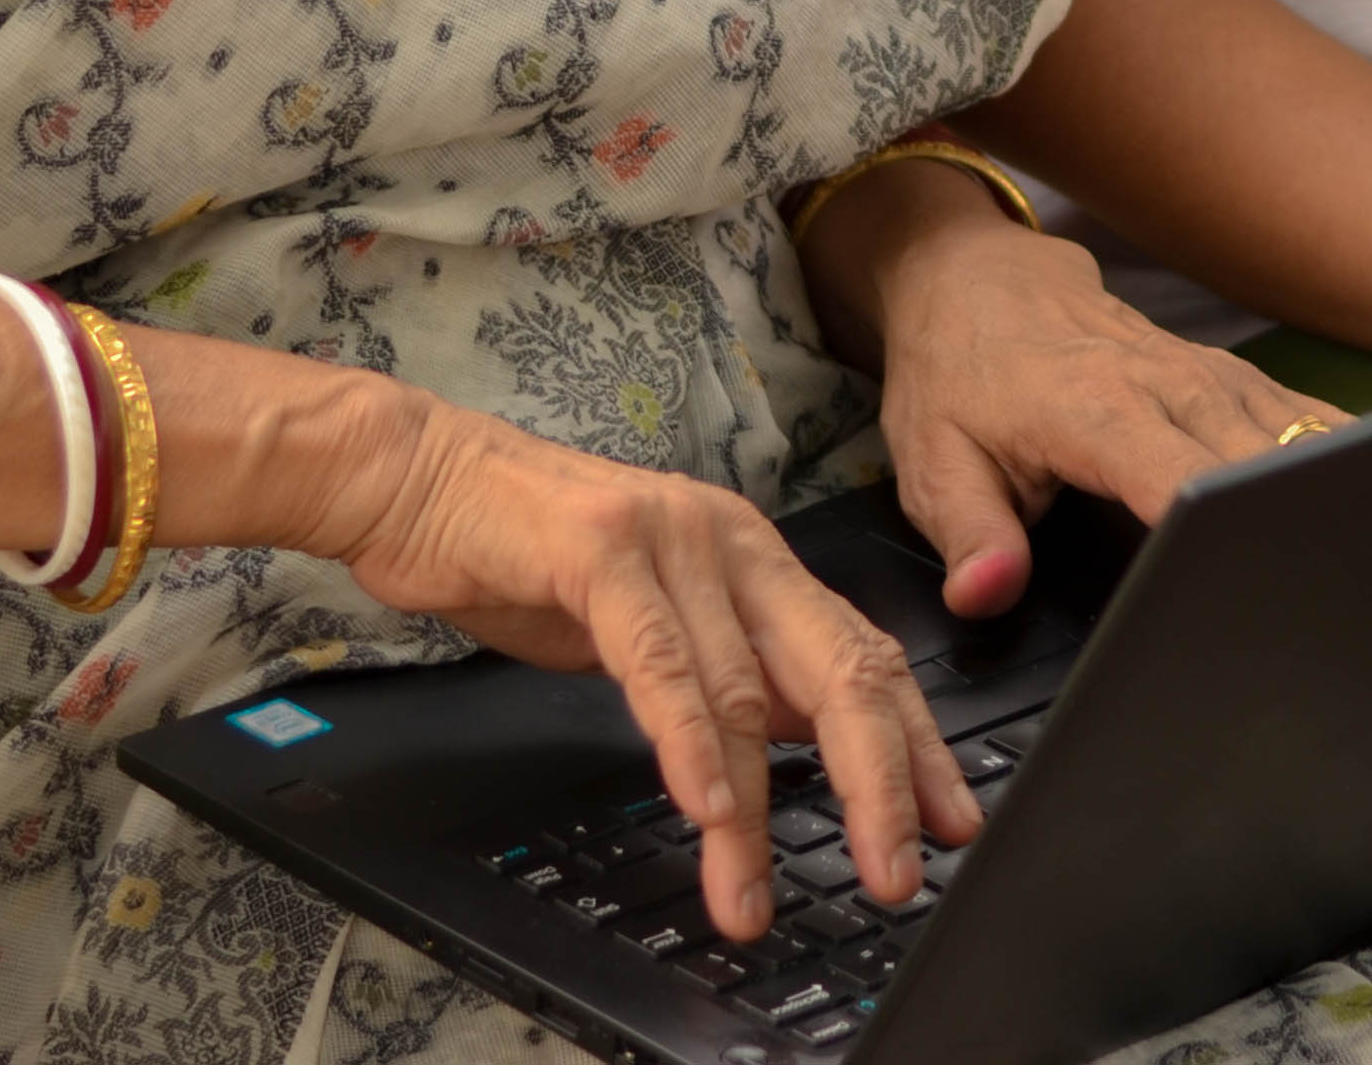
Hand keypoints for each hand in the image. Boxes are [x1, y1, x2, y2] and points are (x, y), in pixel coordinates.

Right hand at [305, 382, 975, 941]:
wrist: (420, 478)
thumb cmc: (527, 555)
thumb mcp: (652, 619)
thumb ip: (726, 668)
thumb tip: (801, 740)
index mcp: (756, 561)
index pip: (864, 657)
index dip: (915, 746)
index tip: (950, 821)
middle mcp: (734, 543)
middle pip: (840, 670)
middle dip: (882, 783)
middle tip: (897, 870)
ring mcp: (674, 540)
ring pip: (747, 689)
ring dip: (756, 812)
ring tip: (752, 893)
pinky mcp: (602, 549)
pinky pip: (662, 662)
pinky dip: (691, 743)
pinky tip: (710, 806)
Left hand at [798, 158, 1346, 613]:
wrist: (972, 277)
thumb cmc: (955, 374)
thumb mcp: (932, 463)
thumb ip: (970, 533)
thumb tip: (987, 593)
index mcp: (1093, 409)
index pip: (1179, 478)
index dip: (1219, 536)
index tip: (1255, 589)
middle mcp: (1166, 383)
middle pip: (1259, 459)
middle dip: (1297, 525)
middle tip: (1339, 596)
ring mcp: (1207, 371)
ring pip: (1294, 431)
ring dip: (1332, 486)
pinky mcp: (1228, 372)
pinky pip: (1298, 411)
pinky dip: (1334, 449)